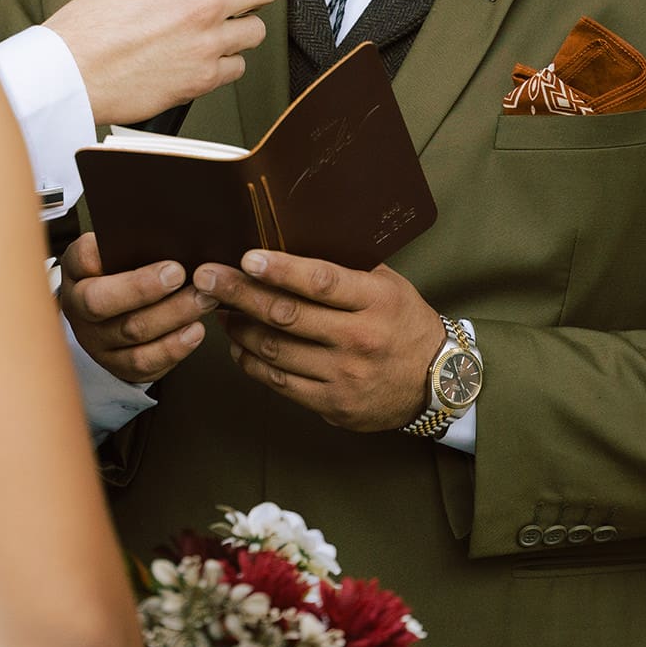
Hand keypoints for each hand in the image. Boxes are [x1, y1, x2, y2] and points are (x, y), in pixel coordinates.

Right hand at [45, 0, 289, 127]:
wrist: (72, 73)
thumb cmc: (89, 27)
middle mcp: (202, 6)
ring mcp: (207, 44)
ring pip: (257, 31)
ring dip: (240, 29)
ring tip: (211, 31)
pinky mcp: (204, 79)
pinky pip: (237, 67)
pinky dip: (224, 63)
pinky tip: (200, 57)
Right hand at [56, 232, 214, 386]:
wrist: (109, 321)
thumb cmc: (121, 277)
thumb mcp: (118, 256)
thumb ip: (134, 244)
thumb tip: (172, 232)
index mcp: (77, 272)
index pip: (81, 258)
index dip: (101, 253)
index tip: (136, 240)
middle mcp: (79, 308)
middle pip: (101, 302)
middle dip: (141, 287)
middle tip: (177, 273)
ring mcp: (96, 341)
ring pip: (132, 331)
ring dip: (172, 314)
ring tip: (202, 298)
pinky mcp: (118, 365)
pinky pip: (145, 362)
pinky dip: (173, 347)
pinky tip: (195, 330)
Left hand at [195, 250, 445, 431]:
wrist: (439, 383)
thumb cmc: (404, 323)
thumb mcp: (389, 285)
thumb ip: (347, 267)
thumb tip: (291, 241)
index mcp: (377, 301)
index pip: (322, 282)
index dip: (280, 269)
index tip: (246, 257)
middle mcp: (360, 339)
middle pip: (287, 315)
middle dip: (239, 293)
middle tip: (206, 277)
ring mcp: (345, 376)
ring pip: (275, 351)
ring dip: (238, 328)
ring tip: (219, 309)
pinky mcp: (333, 404)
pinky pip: (280, 383)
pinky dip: (251, 363)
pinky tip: (238, 345)